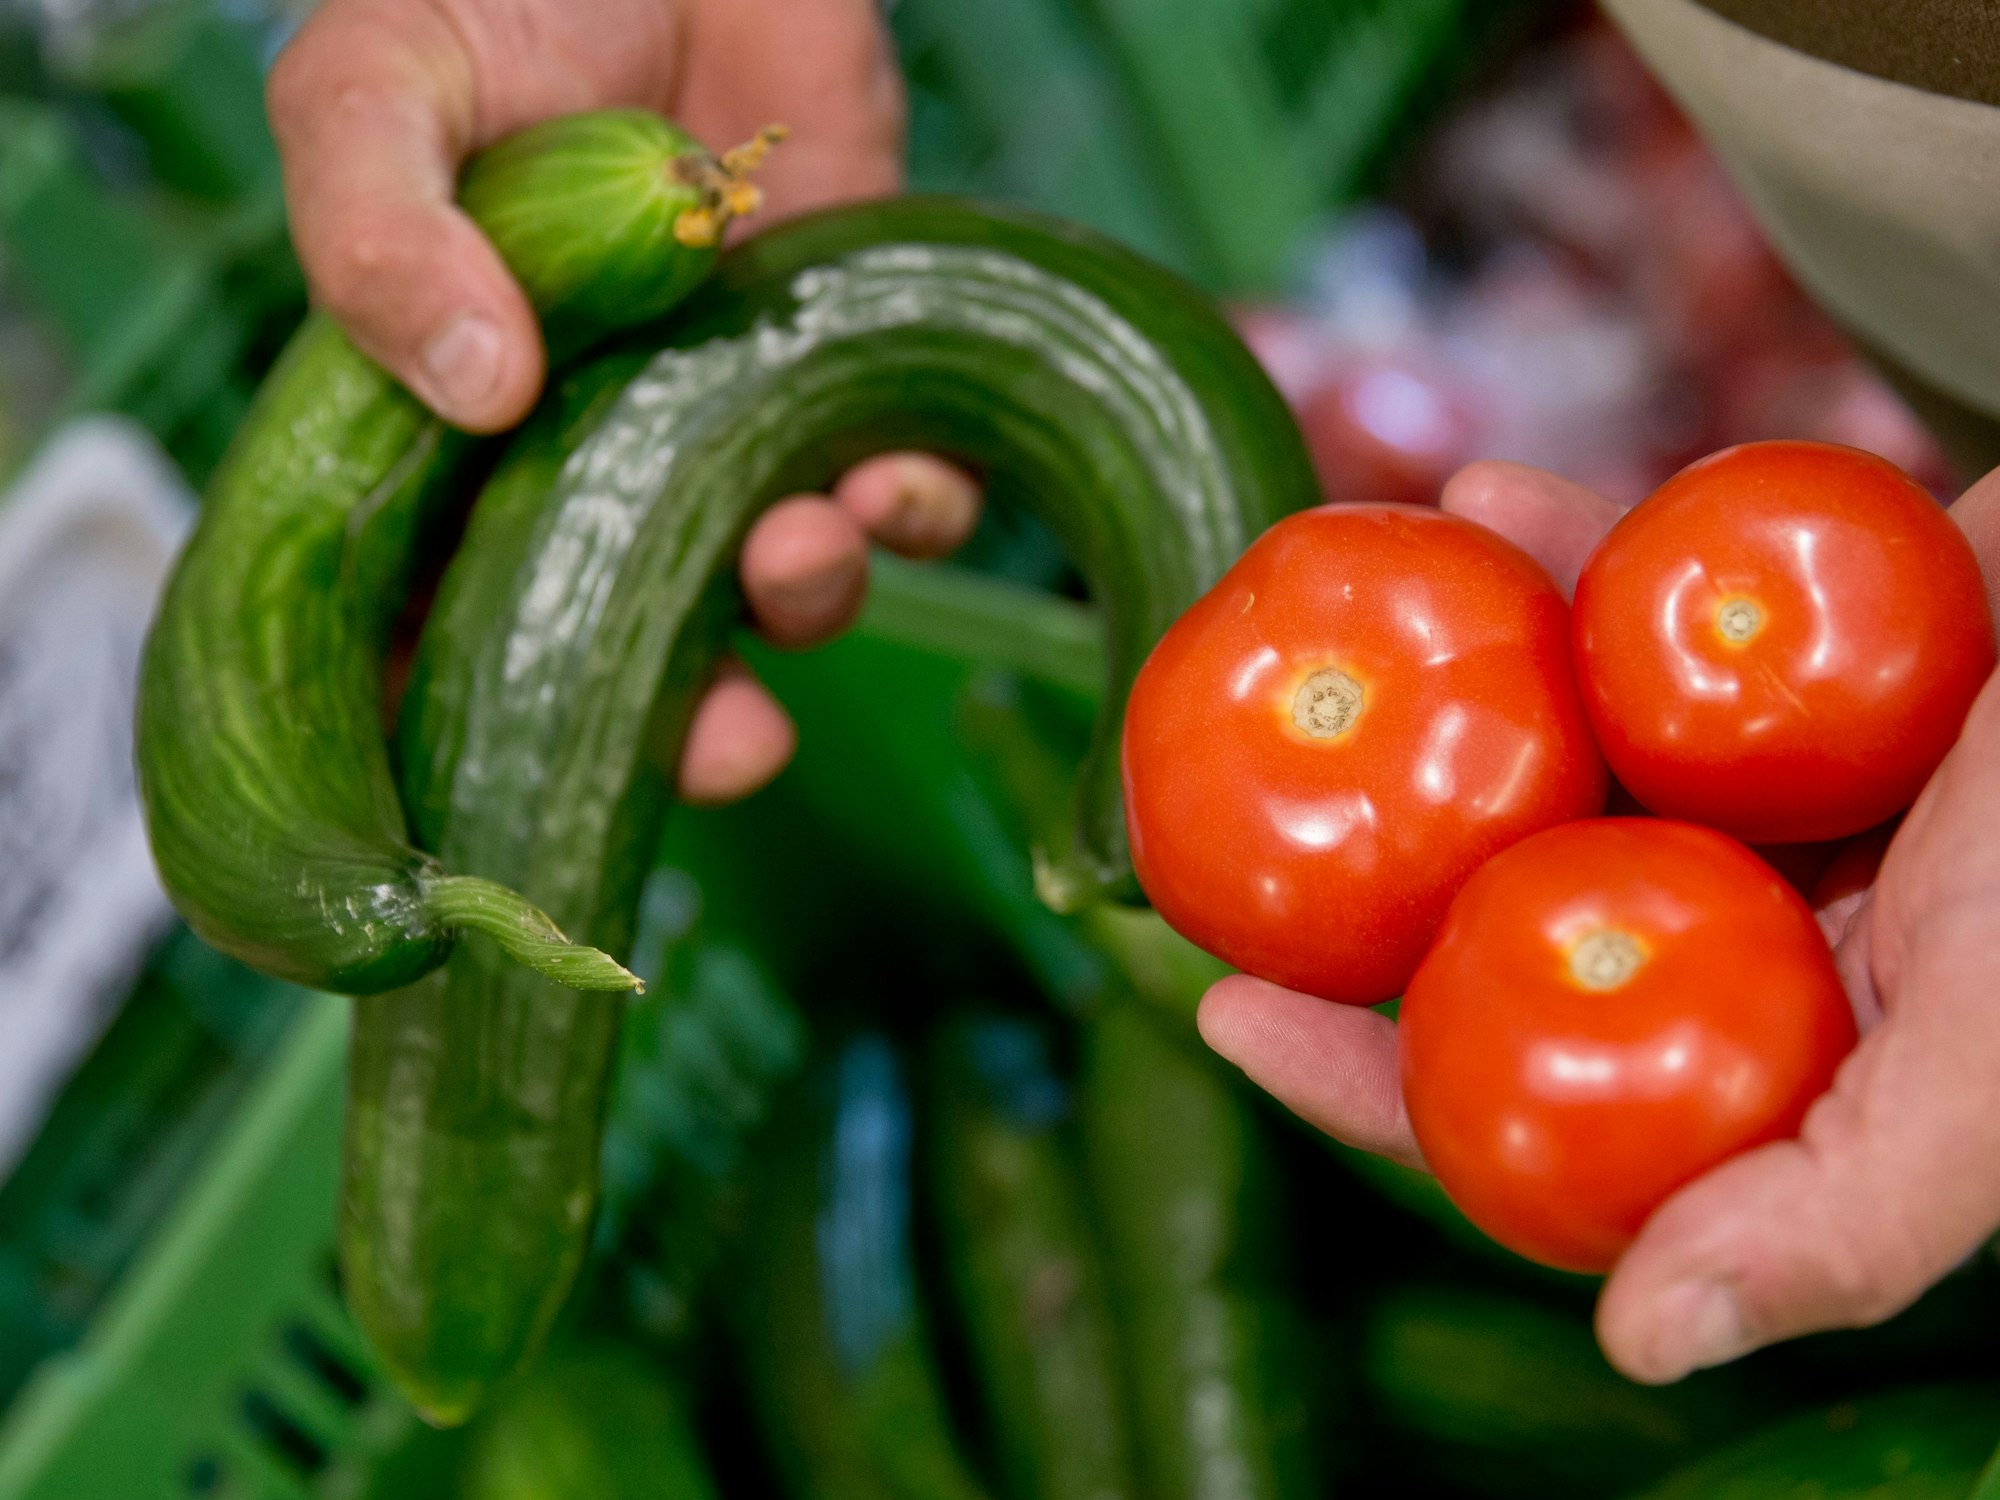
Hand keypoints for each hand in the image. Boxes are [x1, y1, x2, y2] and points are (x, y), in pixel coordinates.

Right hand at [270, 0, 979, 801]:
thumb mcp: (377, 88)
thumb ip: (373, 232)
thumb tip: (469, 388)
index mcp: (452, 430)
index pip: (430, 617)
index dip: (459, 719)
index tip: (500, 784)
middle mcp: (591, 453)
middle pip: (627, 647)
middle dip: (686, 726)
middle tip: (727, 744)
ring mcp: (722, 426)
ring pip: (774, 591)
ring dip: (804, 605)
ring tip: (802, 548)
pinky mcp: (842, 376)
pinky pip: (897, 494)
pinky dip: (909, 512)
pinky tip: (894, 479)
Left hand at [1198, 459, 1999, 1382]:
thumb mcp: (1994, 1054)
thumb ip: (1836, 1213)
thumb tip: (1637, 1343)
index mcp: (1793, 1050)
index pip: (1544, 1111)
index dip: (1378, 1082)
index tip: (1222, 1012)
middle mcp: (1761, 924)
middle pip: (1504, 934)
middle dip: (1350, 897)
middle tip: (1190, 851)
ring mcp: (1767, 777)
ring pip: (1544, 762)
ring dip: (1421, 710)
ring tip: (1297, 642)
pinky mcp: (1788, 640)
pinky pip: (1638, 599)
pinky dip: (1565, 550)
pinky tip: (1482, 499)